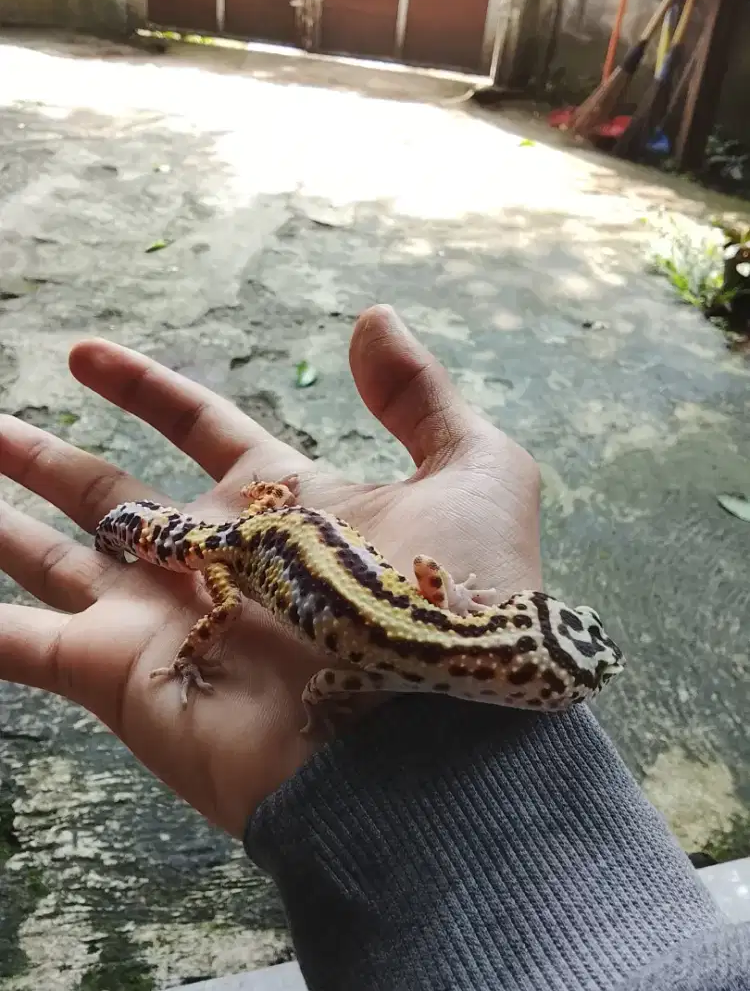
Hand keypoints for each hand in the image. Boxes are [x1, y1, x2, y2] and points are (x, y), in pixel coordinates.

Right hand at [0, 305, 540, 837]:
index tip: (85, 352)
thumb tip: (371, 319)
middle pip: (109, 496)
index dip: (143, 390)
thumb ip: (420, 397)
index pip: (198, 429)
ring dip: (1, 525)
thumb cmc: (463, 606)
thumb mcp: (473, 473)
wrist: (436, 740)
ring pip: (55, 560)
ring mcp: (165, 620)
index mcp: (284, 506)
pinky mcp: (123, 678)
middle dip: (45, 459)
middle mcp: (215, 560)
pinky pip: (25, 647)